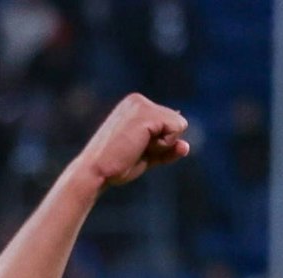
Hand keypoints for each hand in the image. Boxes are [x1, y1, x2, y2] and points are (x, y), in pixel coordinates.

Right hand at [72, 93, 190, 189]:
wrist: (96, 173)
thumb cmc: (116, 167)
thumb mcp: (145, 157)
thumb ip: (165, 150)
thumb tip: (186, 146)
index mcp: (134, 106)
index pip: (167, 122)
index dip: (159, 143)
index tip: (133, 150)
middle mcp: (138, 100)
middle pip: (176, 121)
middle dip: (162, 143)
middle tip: (134, 151)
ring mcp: (142, 104)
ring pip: (179, 124)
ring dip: (163, 144)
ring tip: (136, 148)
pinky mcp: (147, 114)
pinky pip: (177, 128)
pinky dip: (165, 144)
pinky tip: (142, 146)